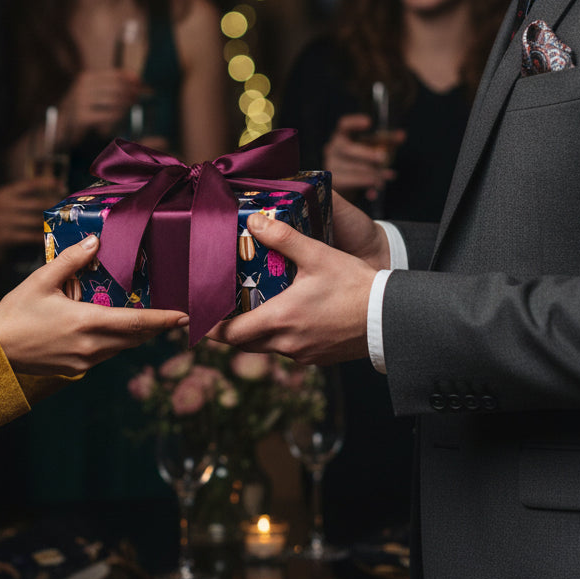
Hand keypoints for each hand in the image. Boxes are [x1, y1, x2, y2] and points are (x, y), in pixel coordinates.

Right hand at [0, 178, 61, 258]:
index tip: (61, 184)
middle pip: (38, 203)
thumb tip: (43, 195)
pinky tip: (51, 238)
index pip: (30, 184)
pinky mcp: (6, 236)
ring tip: (64, 223)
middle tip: (67, 208)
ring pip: (36, 220)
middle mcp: (7, 204)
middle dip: (54, 206)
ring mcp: (7, 221)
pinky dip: (42, 237)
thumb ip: (17, 197)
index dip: (47, 183)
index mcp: (5, 193)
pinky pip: (30, 236)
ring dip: (51, 223)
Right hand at [0, 235, 188, 374]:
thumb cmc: (16, 312)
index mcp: (86, 323)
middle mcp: (90, 346)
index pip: (135, 323)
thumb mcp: (42, 280)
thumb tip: (95, 242)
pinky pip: (106, 354)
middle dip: (156, 327)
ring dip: (137, 334)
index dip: (163, 320)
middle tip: (177, 315)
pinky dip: (117, 341)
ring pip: (122, 347)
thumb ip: (72, 261)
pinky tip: (115, 328)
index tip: (186, 317)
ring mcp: (84, 362)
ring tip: (152, 319)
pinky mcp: (76, 369)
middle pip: (135, 338)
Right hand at [60, 68, 143, 140]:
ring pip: (114, 101)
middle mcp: (83, 87)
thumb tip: (136, 78)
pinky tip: (121, 115)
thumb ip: (112, 83)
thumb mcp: (93, 90)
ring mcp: (81, 102)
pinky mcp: (82, 117)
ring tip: (132, 105)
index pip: (115, 75)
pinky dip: (118, 115)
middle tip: (139, 97)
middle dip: (131, 91)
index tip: (142, 84)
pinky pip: (108, 115)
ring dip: (126, 104)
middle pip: (116, 87)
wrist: (63, 124)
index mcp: (86, 77)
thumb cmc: (83, 105)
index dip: (131, 79)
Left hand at [208, 210, 382, 364]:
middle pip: (242, 343)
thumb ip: (284, 238)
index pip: (229, 333)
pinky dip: (278, 335)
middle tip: (212, 313)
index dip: (207, 327)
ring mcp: (303, 353)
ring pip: (266, 346)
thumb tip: (256, 220)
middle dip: (226, 330)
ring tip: (246, 310)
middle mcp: (286, 343)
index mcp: (280, 319)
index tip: (188, 320)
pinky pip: (288, 348)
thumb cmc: (354, 286)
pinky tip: (285, 316)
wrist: (391, 318)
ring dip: (253, 332)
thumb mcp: (318, 256)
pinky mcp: (318, 357)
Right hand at [322, 114, 404, 201]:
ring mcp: (332, 165)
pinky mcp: (335, 181)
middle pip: (347, 149)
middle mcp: (333, 148)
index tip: (369, 122)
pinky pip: (352, 182)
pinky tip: (379, 186)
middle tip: (383, 158)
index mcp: (342, 135)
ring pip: (352, 168)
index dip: (354, 122)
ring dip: (372, 172)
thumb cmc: (361, 160)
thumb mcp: (373, 148)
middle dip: (366, 154)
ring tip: (388, 175)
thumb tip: (402, 135)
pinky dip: (367, 184)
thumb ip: (387, 141)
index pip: (344, 125)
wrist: (346, 183)